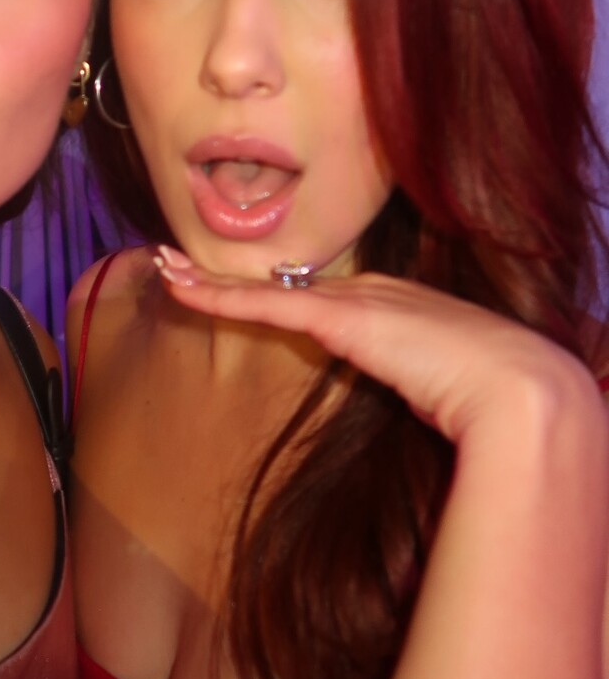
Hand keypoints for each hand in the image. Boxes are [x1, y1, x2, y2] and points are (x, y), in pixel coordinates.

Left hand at [153, 247, 602, 446]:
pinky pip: (264, 303)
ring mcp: (358, 300)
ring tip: (161, 266)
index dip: (278, 292)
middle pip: (286, 284)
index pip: (322, 296)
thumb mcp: (445, 396)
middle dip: (230, 278)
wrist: (518, 390)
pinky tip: (179, 287)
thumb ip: (417, 395)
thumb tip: (413, 414)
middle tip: (175, 264)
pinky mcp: (342, 317)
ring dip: (209, 280)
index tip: (245, 291)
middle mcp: (374, 292)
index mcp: (400, 309)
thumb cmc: (495, 405)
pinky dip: (217, 296)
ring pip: (264, 288)